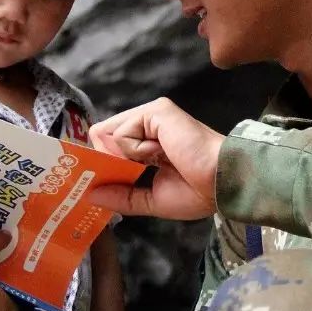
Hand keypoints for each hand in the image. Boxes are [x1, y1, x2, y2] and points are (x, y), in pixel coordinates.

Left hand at [87, 97, 223, 219]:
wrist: (221, 182)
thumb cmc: (196, 192)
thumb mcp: (150, 199)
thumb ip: (121, 196)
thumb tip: (90, 195)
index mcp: (149, 145)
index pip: (111, 147)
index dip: (102, 165)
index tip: (98, 184)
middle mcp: (148, 126)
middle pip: (104, 138)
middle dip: (105, 162)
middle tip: (122, 176)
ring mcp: (151, 116)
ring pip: (109, 135)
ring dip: (125, 158)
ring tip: (153, 164)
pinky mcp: (156, 111)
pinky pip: (123, 132)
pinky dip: (135, 151)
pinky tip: (160, 154)